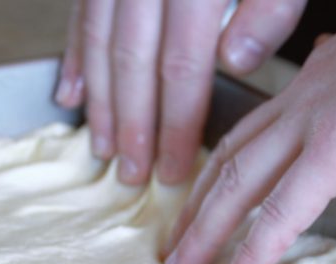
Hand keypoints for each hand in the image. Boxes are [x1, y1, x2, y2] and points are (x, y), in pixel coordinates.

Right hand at [55, 0, 307, 185]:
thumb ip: (268, 4)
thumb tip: (233, 62)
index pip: (180, 63)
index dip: (177, 121)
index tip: (178, 166)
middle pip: (131, 61)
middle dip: (132, 126)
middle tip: (133, 175)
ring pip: (97, 40)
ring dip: (98, 100)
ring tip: (100, 147)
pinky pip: (80, 11)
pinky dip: (73, 53)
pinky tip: (68, 90)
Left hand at [164, 0, 335, 263]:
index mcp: (322, 72)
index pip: (259, 124)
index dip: (227, 164)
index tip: (208, 194)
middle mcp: (306, 92)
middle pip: (232, 155)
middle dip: (197, 202)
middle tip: (175, 239)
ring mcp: (316, 120)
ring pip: (239, 183)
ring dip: (205, 230)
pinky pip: (282, 213)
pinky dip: (253, 252)